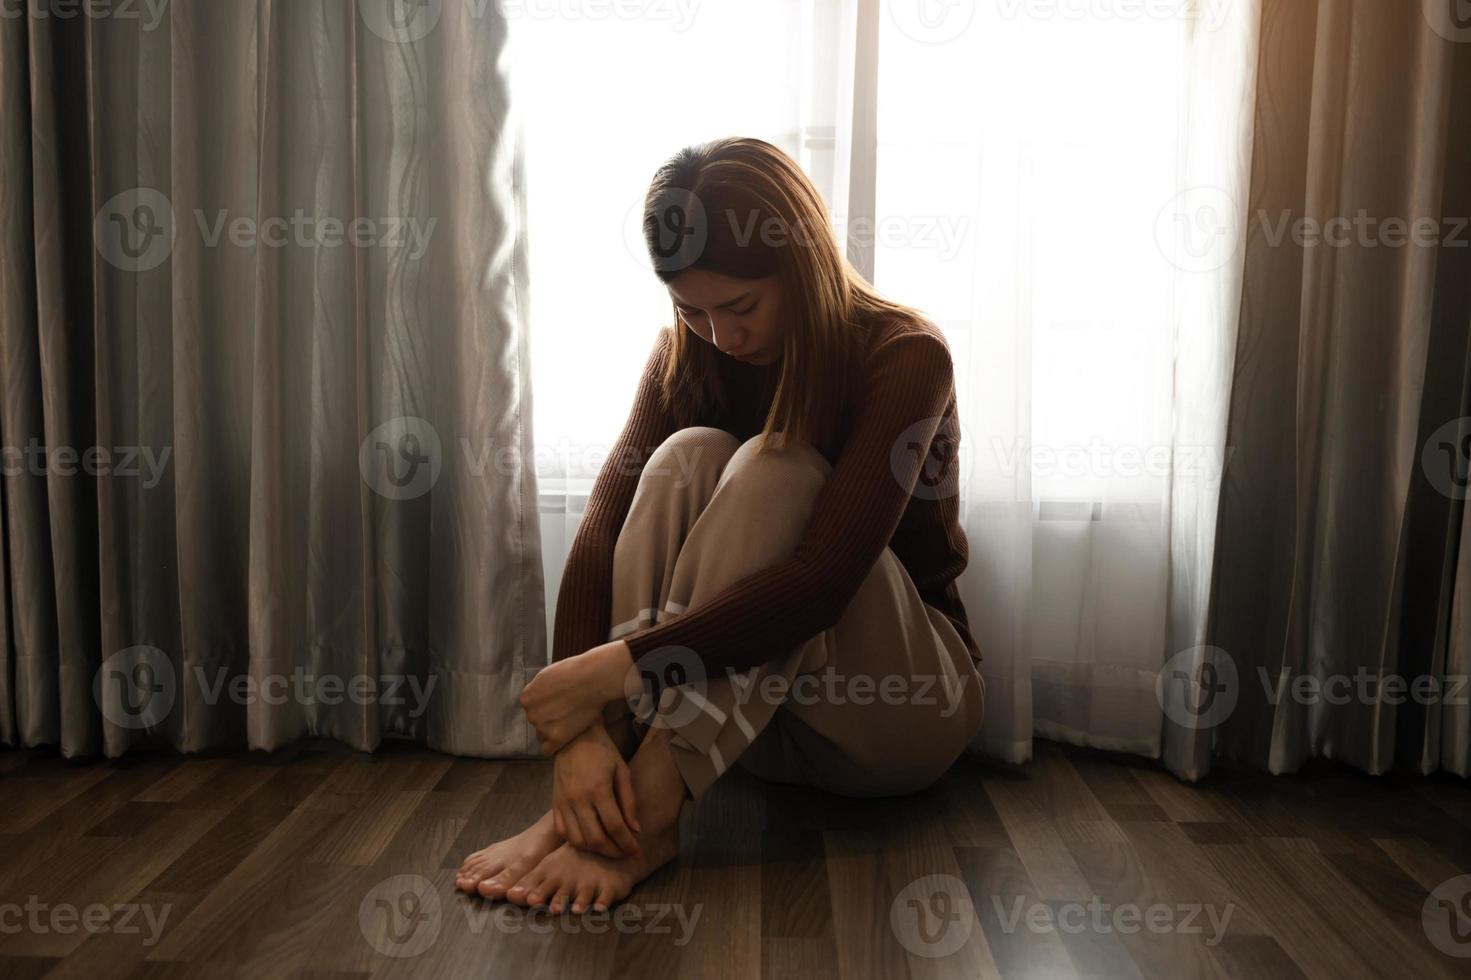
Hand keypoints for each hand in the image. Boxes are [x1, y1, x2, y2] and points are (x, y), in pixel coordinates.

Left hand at [520, 640, 634, 754]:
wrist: (593, 679)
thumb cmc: (575, 672)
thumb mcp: (547, 675)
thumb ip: (539, 689)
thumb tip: (538, 696)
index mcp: (527, 697)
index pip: (531, 709)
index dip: (546, 707)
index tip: (559, 705)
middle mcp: (531, 713)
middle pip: (537, 722)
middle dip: (549, 719)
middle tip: (567, 714)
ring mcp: (542, 726)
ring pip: (543, 736)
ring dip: (554, 732)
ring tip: (570, 723)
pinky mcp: (556, 738)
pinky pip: (547, 750)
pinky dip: (554, 746)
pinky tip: (564, 740)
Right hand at [552, 725, 642, 859]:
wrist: (574, 736)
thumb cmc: (603, 751)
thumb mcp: (622, 771)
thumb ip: (629, 801)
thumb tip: (636, 829)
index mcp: (598, 789)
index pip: (614, 827)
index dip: (627, 844)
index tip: (637, 853)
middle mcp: (578, 799)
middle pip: (595, 839)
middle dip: (612, 852)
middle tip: (624, 853)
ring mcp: (563, 803)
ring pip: (577, 840)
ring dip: (594, 850)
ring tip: (609, 848)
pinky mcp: (554, 804)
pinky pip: (563, 832)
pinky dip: (576, 841)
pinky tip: (589, 839)